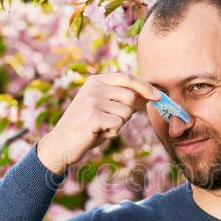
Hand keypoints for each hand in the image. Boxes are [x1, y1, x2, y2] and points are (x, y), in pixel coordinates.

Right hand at [37, 72, 160, 173]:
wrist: (62, 143)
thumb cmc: (87, 126)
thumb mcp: (103, 107)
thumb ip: (122, 100)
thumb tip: (149, 96)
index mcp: (96, 81)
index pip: (127, 78)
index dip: (145, 87)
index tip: (159, 96)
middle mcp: (94, 87)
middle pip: (130, 96)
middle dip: (129, 112)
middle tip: (112, 121)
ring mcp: (92, 100)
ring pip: (126, 112)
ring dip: (118, 124)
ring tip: (101, 127)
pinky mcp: (93, 116)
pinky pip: (117, 124)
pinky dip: (112, 132)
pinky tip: (97, 133)